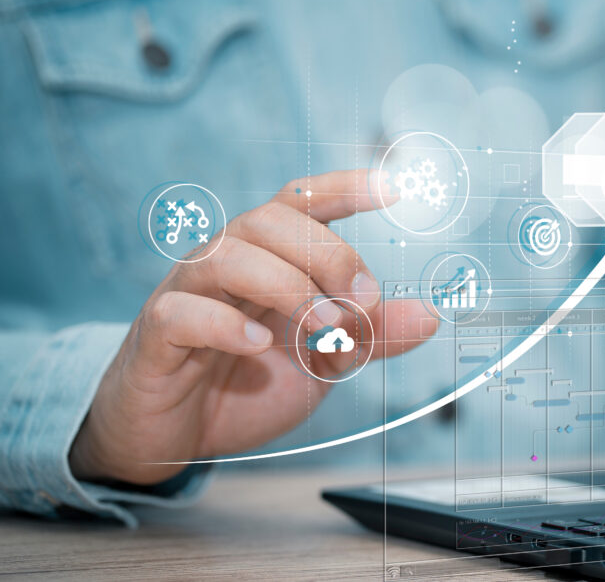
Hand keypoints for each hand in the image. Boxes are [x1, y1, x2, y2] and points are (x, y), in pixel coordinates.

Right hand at [69, 170, 436, 484]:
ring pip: (226, 256)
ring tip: (326, 329)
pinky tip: (260, 345)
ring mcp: (187, 293)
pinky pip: (181, 313)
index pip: (303, 201)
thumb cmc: (251, 380)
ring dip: (287, 288)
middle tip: (365, 301)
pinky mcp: (157, 337)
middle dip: (327, 255)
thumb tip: (431, 315)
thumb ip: (373, 335)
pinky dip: (224, 324)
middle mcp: (226, 260)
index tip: (394, 189)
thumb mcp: (327, 360)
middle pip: (270, 221)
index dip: (345, 188)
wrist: (179, 434)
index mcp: (269, 255)